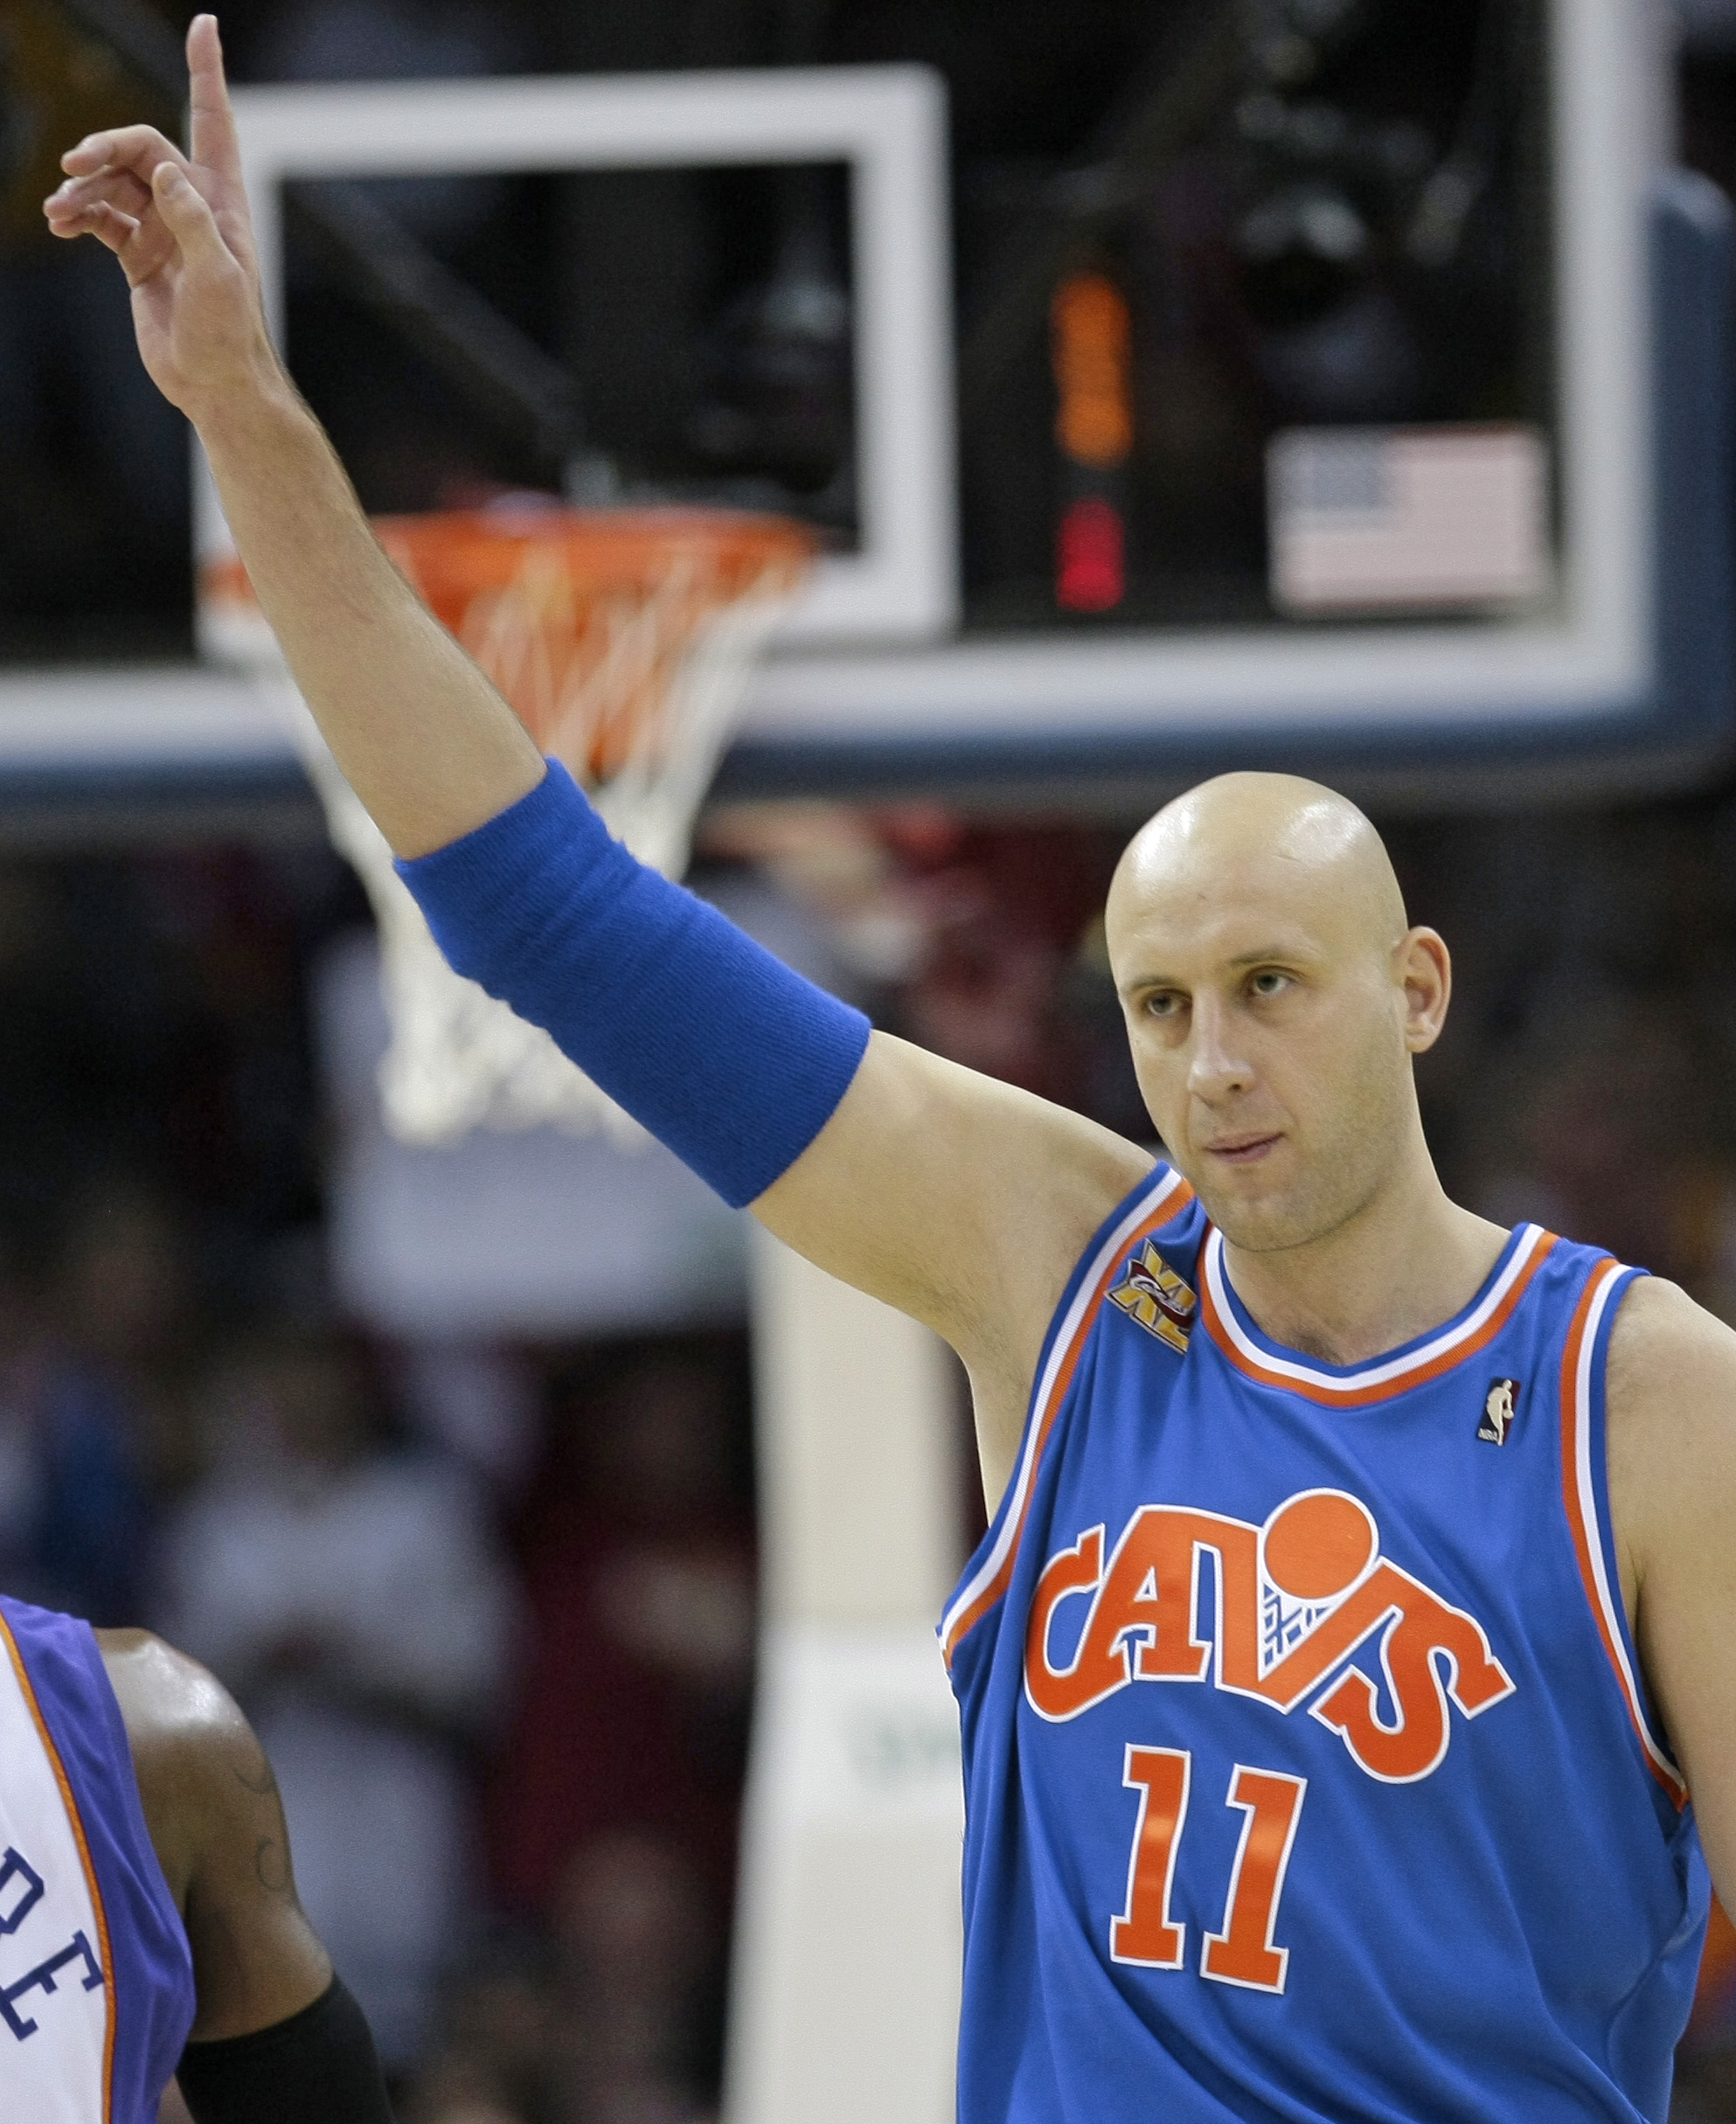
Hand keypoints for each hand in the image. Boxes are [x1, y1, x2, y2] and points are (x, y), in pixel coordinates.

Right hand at [41, 14, 277, 423]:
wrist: (215, 384)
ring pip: (113, 183)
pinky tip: (61, 224)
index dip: (206, 74)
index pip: (213, 123)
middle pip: (141, 149)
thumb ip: (192, 221)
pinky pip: (100, 217)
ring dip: (82, 189)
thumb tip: (164, 170)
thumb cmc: (230, 333)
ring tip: (58, 212)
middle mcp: (192, 206)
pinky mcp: (138, 254)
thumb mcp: (217, 276)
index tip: (203, 25)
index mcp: (221, 201)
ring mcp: (162, 228)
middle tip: (73, 165)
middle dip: (104, 150)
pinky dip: (79, 215)